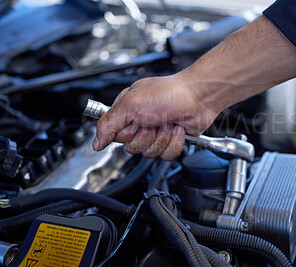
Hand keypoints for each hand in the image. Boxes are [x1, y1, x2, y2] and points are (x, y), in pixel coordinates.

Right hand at [92, 73, 218, 159]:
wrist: (198, 97)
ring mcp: (156, 133)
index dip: (126, 133)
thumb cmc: (168, 93)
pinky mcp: (171, 141)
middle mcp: (140, 123)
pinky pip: (166, 155)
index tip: (135, 122)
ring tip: (167, 122)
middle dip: (146, 136)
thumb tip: (95, 142)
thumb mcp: (130, 104)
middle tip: (153, 121)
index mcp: (127, 112)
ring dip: (162, 138)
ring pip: (150, 153)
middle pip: (133, 148)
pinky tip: (177, 129)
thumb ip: (108, 124)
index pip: (116, 137)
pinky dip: (174, 143)